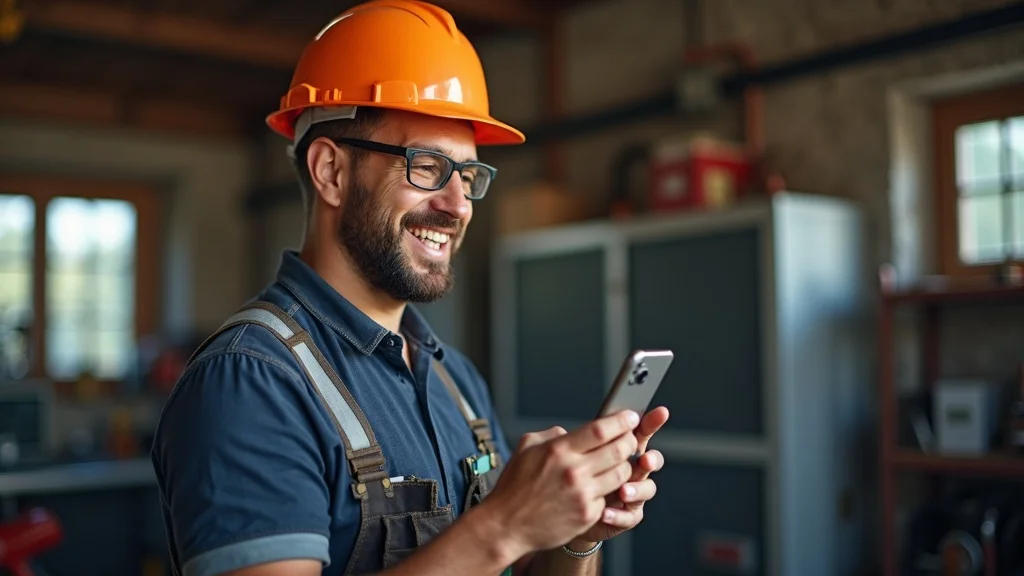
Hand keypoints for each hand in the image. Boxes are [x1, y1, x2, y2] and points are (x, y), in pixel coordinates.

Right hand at [484, 410, 640, 556]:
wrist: (506, 525)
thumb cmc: (514, 487)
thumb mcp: (526, 448)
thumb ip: (552, 435)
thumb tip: (571, 431)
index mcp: (559, 450)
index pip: (601, 429)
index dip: (621, 421)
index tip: (630, 417)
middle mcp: (573, 471)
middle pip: (619, 449)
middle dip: (630, 440)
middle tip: (630, 438)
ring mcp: (583, 494)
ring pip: (622, 474)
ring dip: (625, 466)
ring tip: (619, 462)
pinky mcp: (588, 515)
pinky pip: (610, 497)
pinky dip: (610, 490)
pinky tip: (603, 487)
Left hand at [575, 406, 668, 543]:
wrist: (565, 511)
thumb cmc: (572, 479)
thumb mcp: (572, 455)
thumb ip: (577, 441)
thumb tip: (569, 429)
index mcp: (623, 450)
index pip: (640, 433)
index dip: (651, 422)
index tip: (661, 412)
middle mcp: (633, 471)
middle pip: (651, 460)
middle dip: (651, 459)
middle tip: (644, 459)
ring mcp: (633, 494)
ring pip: (647, 489)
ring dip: (637, 489)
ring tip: (623, 491)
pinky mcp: (626, 516)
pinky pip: (629, 516)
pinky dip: (619, 515)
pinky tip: (606, 512)